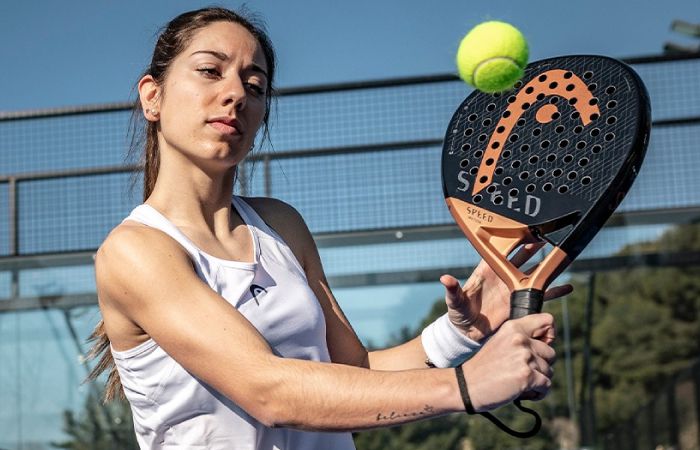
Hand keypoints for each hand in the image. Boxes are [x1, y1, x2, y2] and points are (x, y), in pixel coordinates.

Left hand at [441, 243, 572, 342]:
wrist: (468, 333)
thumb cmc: (458, 314)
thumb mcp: (454, 302)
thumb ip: (452, 290)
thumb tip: (444, 279)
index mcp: (486, 271)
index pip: (499, 250)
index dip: (510, 238)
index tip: (522, 228)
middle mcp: (502, 276)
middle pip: (521, 257)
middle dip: (533, 245)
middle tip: (547, 234)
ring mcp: (512, 288)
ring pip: (533, 273)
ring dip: (546, 265)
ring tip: (561, 256)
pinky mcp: (520, 302)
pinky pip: (540, 295)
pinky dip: (554, 291)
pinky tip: (567, 287)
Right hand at [460, 313, 555, 411]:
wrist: (465, 386)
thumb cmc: (484, 367)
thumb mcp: (501, 343)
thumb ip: (522, 340)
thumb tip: (550, 343)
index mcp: (513, 327)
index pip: (548, 321)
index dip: (549, 336)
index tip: (540, 348)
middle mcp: (520, 339)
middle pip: (551, 353)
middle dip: (541, 366)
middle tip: (522, 372)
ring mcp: (524, 357)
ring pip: (549, 371)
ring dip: (538, 381)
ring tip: (519, 383)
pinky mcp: (526, 375)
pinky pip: (546, 386)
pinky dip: (537, 393)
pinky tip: (521, 392)